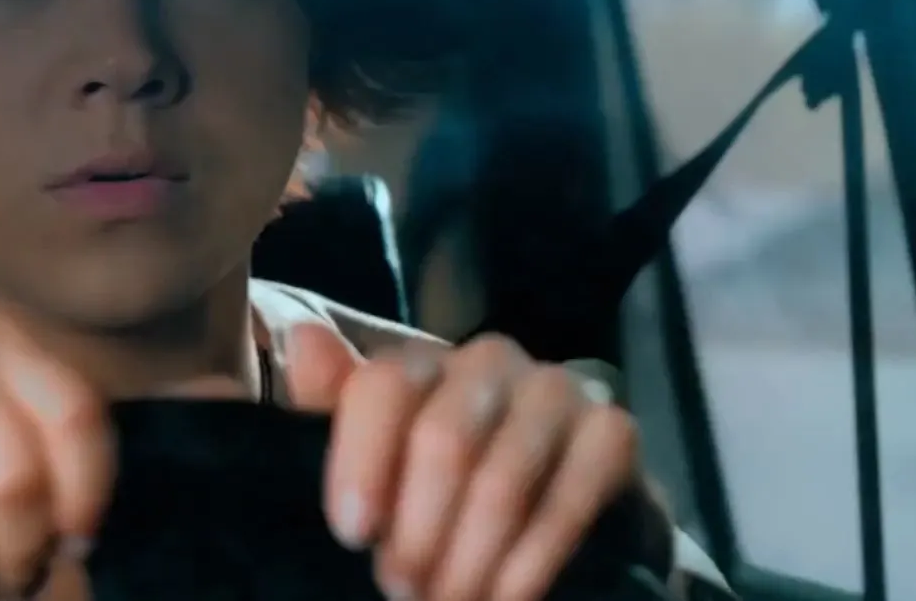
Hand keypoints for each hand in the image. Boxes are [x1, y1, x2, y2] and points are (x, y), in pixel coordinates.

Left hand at [286, 326, 661, 600]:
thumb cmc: (445, 495)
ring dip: (469, 558)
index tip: (351, 534)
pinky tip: (506, 599)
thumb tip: (301, 340)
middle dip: (416, 530)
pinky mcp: (613, 433)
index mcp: (422, 363)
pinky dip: (532, 561)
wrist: (559, 519)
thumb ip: (333, 408)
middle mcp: (490, 361)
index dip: (361, 462)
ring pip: (502, 478)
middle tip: (400, 590)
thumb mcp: (378, 461)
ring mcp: (558, 390)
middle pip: (442, 437)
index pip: (382, 386)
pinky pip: (570, 499)